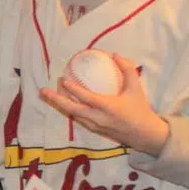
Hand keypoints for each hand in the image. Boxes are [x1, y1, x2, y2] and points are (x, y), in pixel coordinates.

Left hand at [39, 53, 170, 154]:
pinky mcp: (94, 130)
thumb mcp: (136, 88)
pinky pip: (77, 119)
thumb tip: (115, 54)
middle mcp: (98, 118)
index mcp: (109, 108)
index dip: (74, 90)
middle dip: (56, 100)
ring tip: (49, 93)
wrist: (145, 135)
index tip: (63, 80)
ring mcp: (95, 126)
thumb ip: (127, 70)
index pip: (87, 98)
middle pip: (72, 109)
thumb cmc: (140, 110)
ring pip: (72, 115)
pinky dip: (68, 110)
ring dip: (60, 104)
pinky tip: (62, 102)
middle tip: (43, 90)